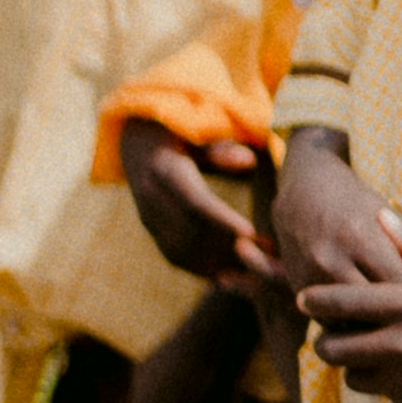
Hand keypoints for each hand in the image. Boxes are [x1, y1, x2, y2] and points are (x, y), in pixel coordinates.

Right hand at [118, 115, 278, 293]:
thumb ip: (220, 148)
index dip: (222, 220)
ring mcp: (149, 218)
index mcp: (164, 170)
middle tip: (265, 255)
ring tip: (254, 265)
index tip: (251, 234)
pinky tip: (231, 273)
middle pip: (190, 232)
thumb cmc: (178, 129)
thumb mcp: (196, 129)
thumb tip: (248, 161)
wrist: (136, 141)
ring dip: (218, 262)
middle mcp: (151, 199)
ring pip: (181, 251)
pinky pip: (174, 257)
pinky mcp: (152, 230)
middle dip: (227, 247)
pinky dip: (201, 268)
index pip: (195, 202)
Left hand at [301, 253, 401, 402]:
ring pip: (353, 376)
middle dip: (326, 339)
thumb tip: (381, 216)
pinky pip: (386, 395)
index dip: (317, 299)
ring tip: (372, 349)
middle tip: (333, 331)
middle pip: (332, 349)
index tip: (306, 296)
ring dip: (356, 363)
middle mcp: (400, 346)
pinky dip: (389, 382)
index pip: (341, 302)